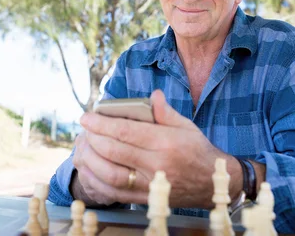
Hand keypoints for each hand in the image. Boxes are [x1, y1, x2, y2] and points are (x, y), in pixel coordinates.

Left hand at [80, 90, 243, 208]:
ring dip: (89, 160)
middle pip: (114, 152)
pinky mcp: (144, 199)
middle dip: (92, 139)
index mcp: (166, 142)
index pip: (126, 131)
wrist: (212, 183)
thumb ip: (166, 111)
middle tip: (83, 130)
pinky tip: (87, 169)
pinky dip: (95, 182)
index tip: (86, 117)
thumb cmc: (197, 150)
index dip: (101, 123)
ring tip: (81, 148)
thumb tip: (153, 95)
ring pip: (110, 175)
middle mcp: (156, 165)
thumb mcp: (186, 126)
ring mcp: (149, 185)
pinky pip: (113, 193)